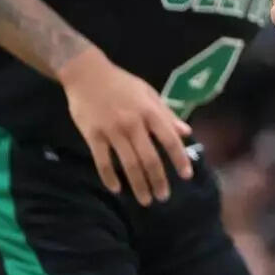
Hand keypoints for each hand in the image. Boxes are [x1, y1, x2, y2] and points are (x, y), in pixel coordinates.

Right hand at [58, 48, 193, 205]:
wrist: (87, 74)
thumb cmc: (122, 83)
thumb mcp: (149, 93)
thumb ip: (167, 114)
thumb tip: (186, 132)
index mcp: (150, 111)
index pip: (169, 140)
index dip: (179, 159)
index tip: (186, 176)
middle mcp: (133, 123)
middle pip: (150, 158)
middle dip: (158, 180)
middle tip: (163, 197)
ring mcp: (112, 131)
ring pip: (128, 164)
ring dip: (138, 185)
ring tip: (145, 200)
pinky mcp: (93, 136)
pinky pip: (103, 162)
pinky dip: (110, 178)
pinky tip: (116, 189)